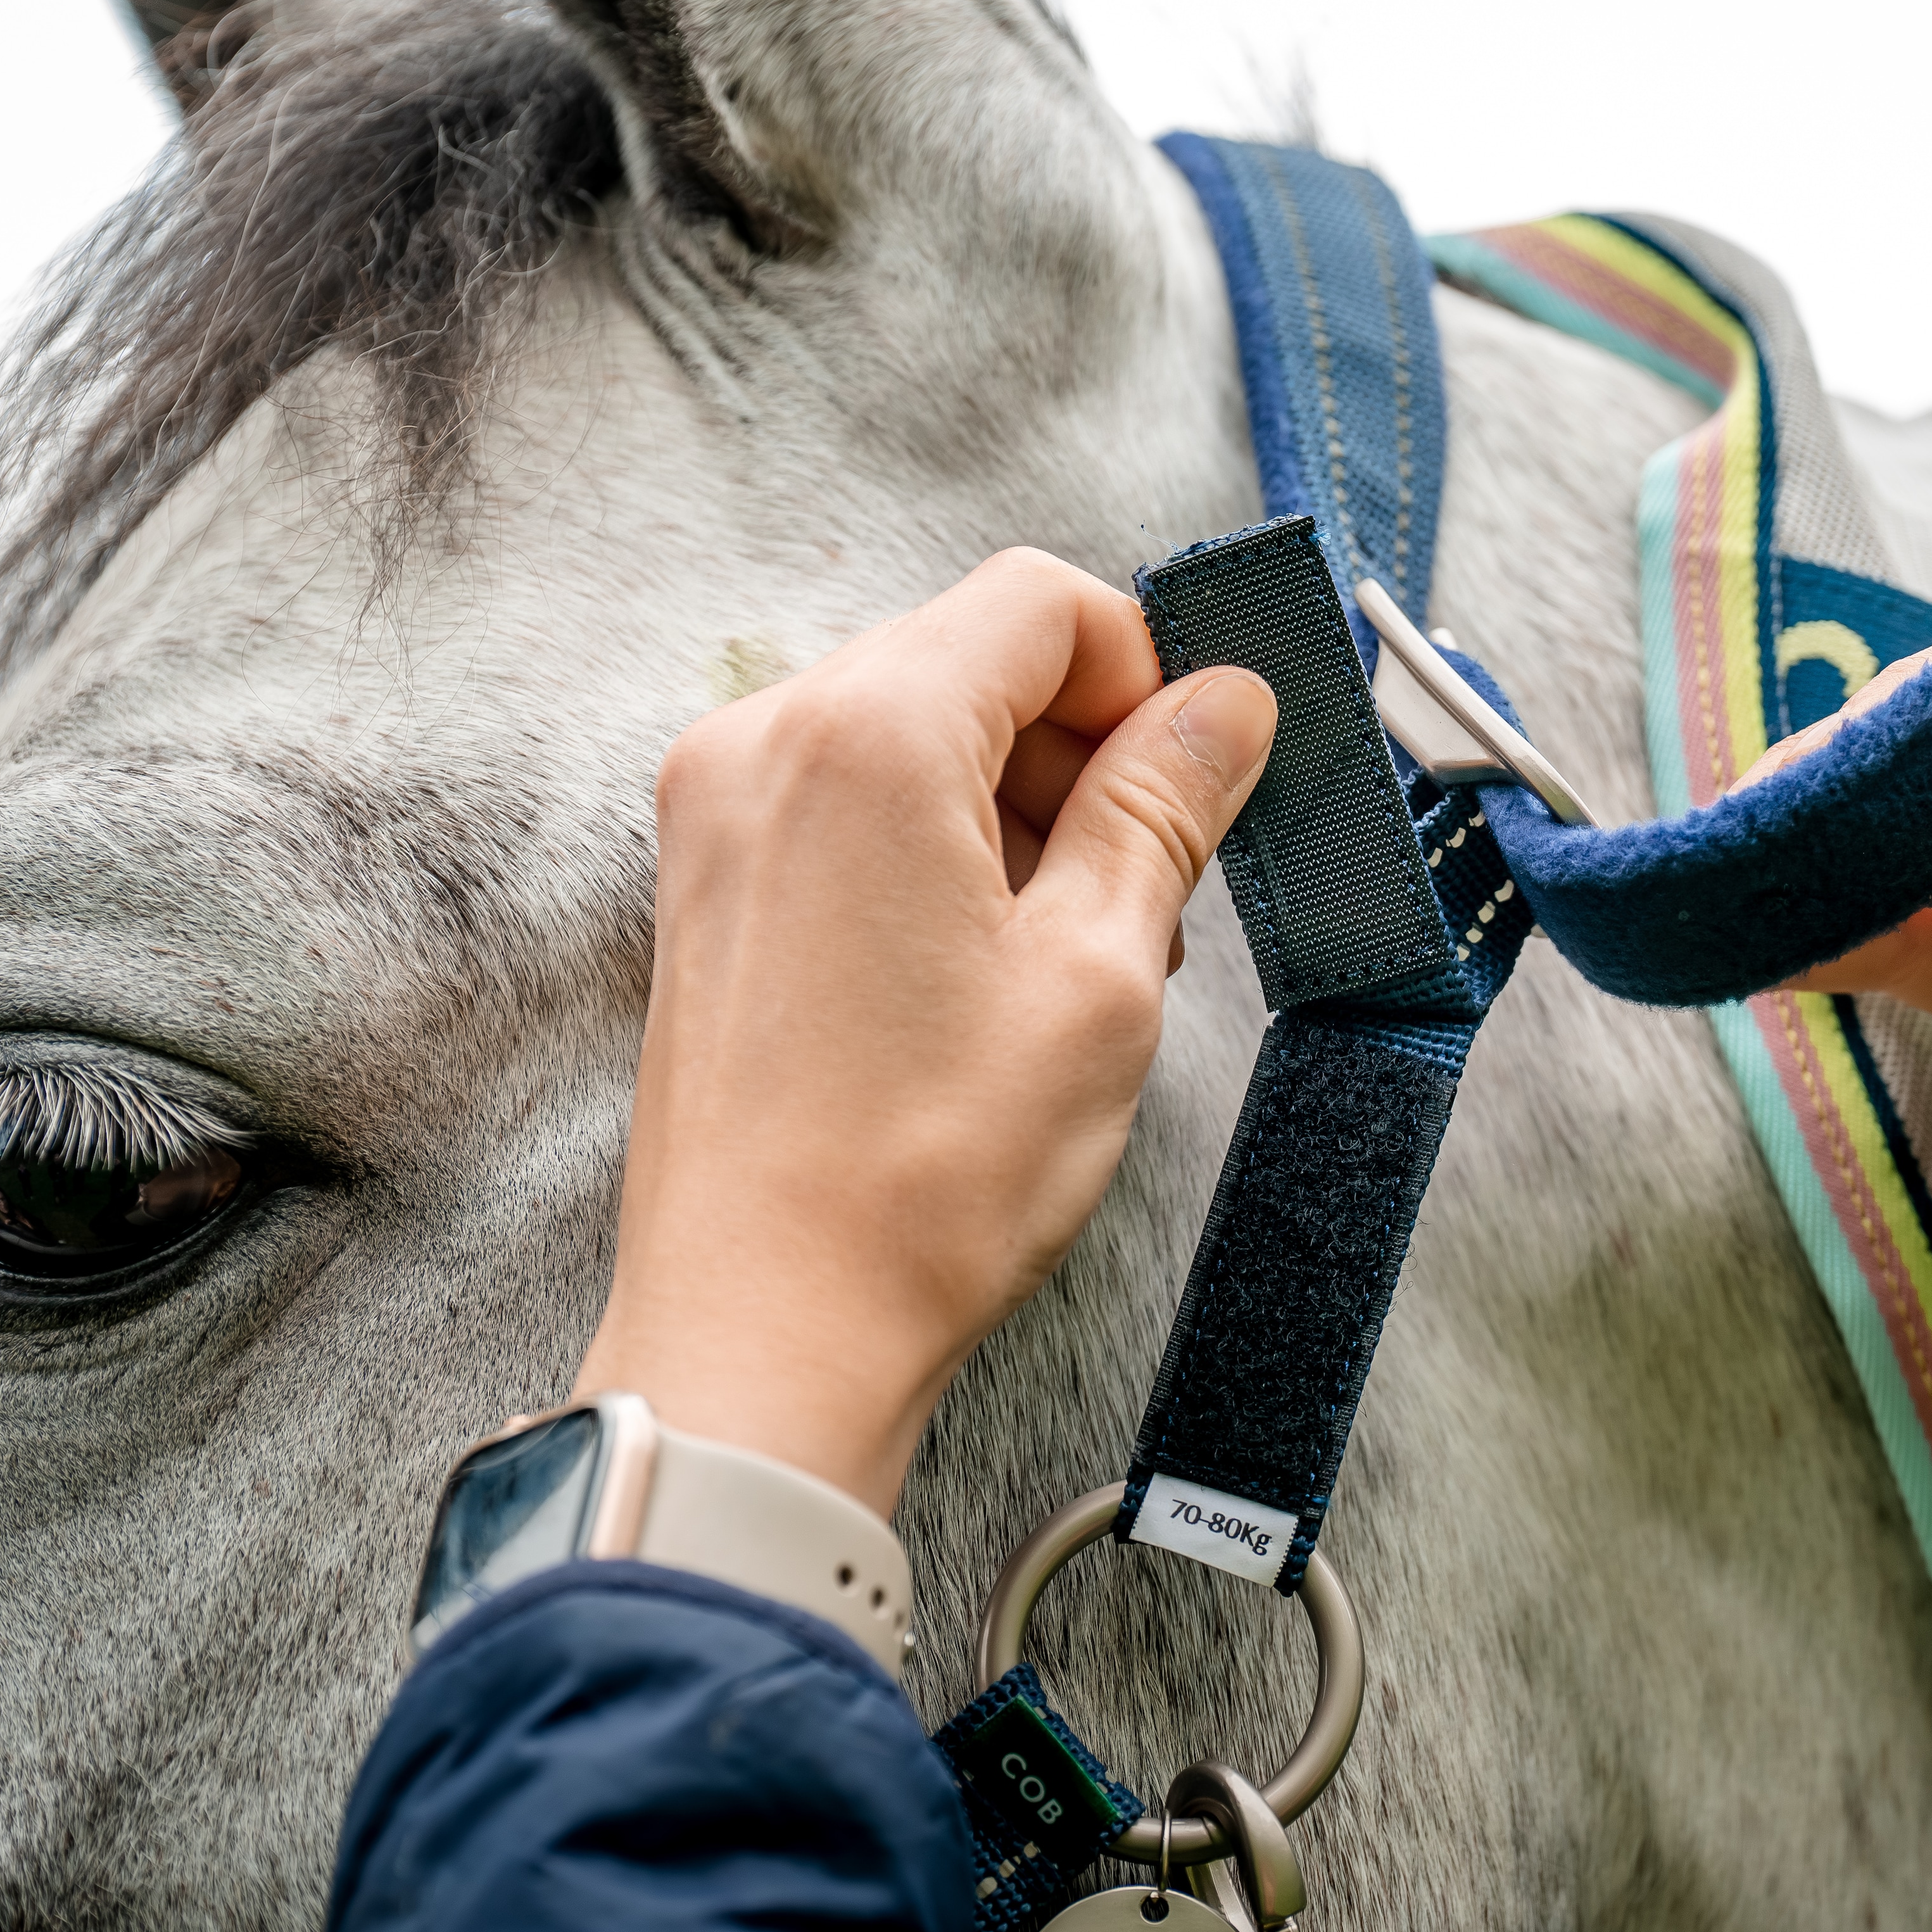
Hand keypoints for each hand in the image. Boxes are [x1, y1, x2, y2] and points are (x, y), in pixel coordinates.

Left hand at [574, 550, 1276, 1513]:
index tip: (1200, 774)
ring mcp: (718, 813)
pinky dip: (937, 848)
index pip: (1039, 602)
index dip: (1147, 671)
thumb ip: (1163, 807)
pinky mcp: (704, 885)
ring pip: (913, 732)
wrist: (763, 1328)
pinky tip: (985, 973)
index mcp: (867, 733)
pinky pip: (847, 802)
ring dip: (1015, 808)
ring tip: (1071, 959)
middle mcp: (767, 740)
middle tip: (1150, 894)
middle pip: (969, 658)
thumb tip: (1227, 703)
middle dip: (1084, 752)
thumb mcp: (1098, 972)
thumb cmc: (926, 1174)